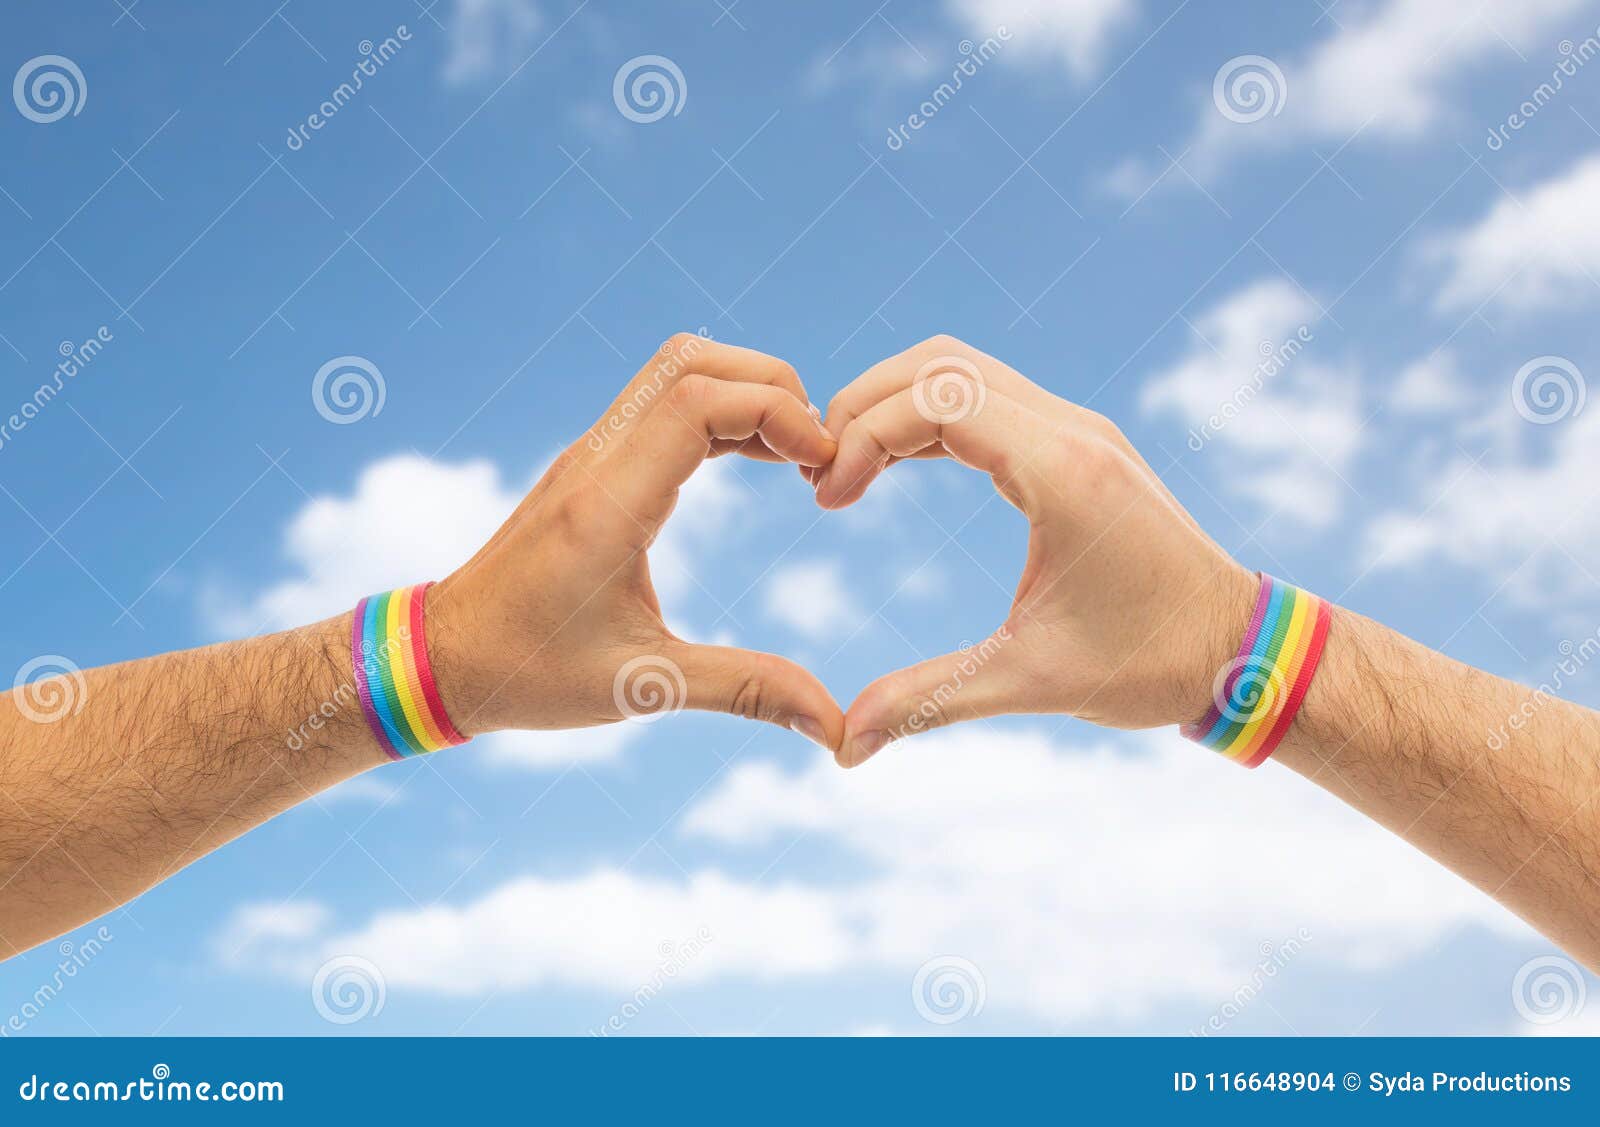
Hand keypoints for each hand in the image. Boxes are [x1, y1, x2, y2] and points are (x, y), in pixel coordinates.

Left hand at [428, 335, 843, 750]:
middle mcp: (597, 461)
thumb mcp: (645, 689)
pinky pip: (662, 400)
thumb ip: (745, 692)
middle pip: (692, 360)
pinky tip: (756, 459)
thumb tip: (834, 727)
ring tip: (794, 454)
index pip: (701, 401)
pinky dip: (718, 410)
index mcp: (609, 506)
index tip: (821, 469)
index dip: (777, 413)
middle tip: (816, 455)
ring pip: (676, 368)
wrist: (441, 657)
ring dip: (745, 391)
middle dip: (771, 387)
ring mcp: (590, 454)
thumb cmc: (531, 674)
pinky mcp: (591, 462)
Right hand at [813, 335, 1256, 765]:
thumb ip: (929, 701)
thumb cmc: (1150, 664)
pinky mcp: (1081, 443)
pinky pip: (988, 397)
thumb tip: (845, 748)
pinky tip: (895, 466)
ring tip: (848, 467)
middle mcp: (1073, 430)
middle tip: (822, 474)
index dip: (864, 435)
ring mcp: (1080, 429)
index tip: (828, 499)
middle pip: (939, 363)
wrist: (1242, 647)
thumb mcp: (1032, 681)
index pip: (936, 400)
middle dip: (865, 404)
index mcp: (1063, 471)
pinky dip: (930, 415)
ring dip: (895, 403)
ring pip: (962, 368)